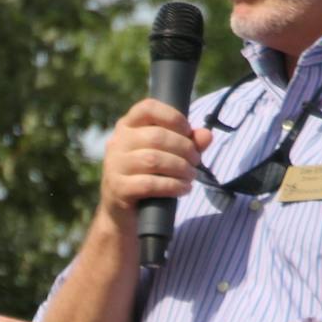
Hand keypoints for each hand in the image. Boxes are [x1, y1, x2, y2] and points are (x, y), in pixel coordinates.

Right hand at [98, 98, 212, 225]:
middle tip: (196, 160)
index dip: (172, 116)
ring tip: (191, 175)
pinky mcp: (118, 188)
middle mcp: (117, 142)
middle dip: (184, 148)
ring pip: (153, 160)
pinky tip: (183, 188)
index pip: (147, 108)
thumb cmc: (148, 177)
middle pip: (156, 136)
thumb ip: (188, 142)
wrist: (123, 214)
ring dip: (180, 167)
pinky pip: (149, 184)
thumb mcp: (169, 156)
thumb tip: (207, 135)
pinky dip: (172, 186)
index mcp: (127, 127)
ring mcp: (114, 165)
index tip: (187, 131)